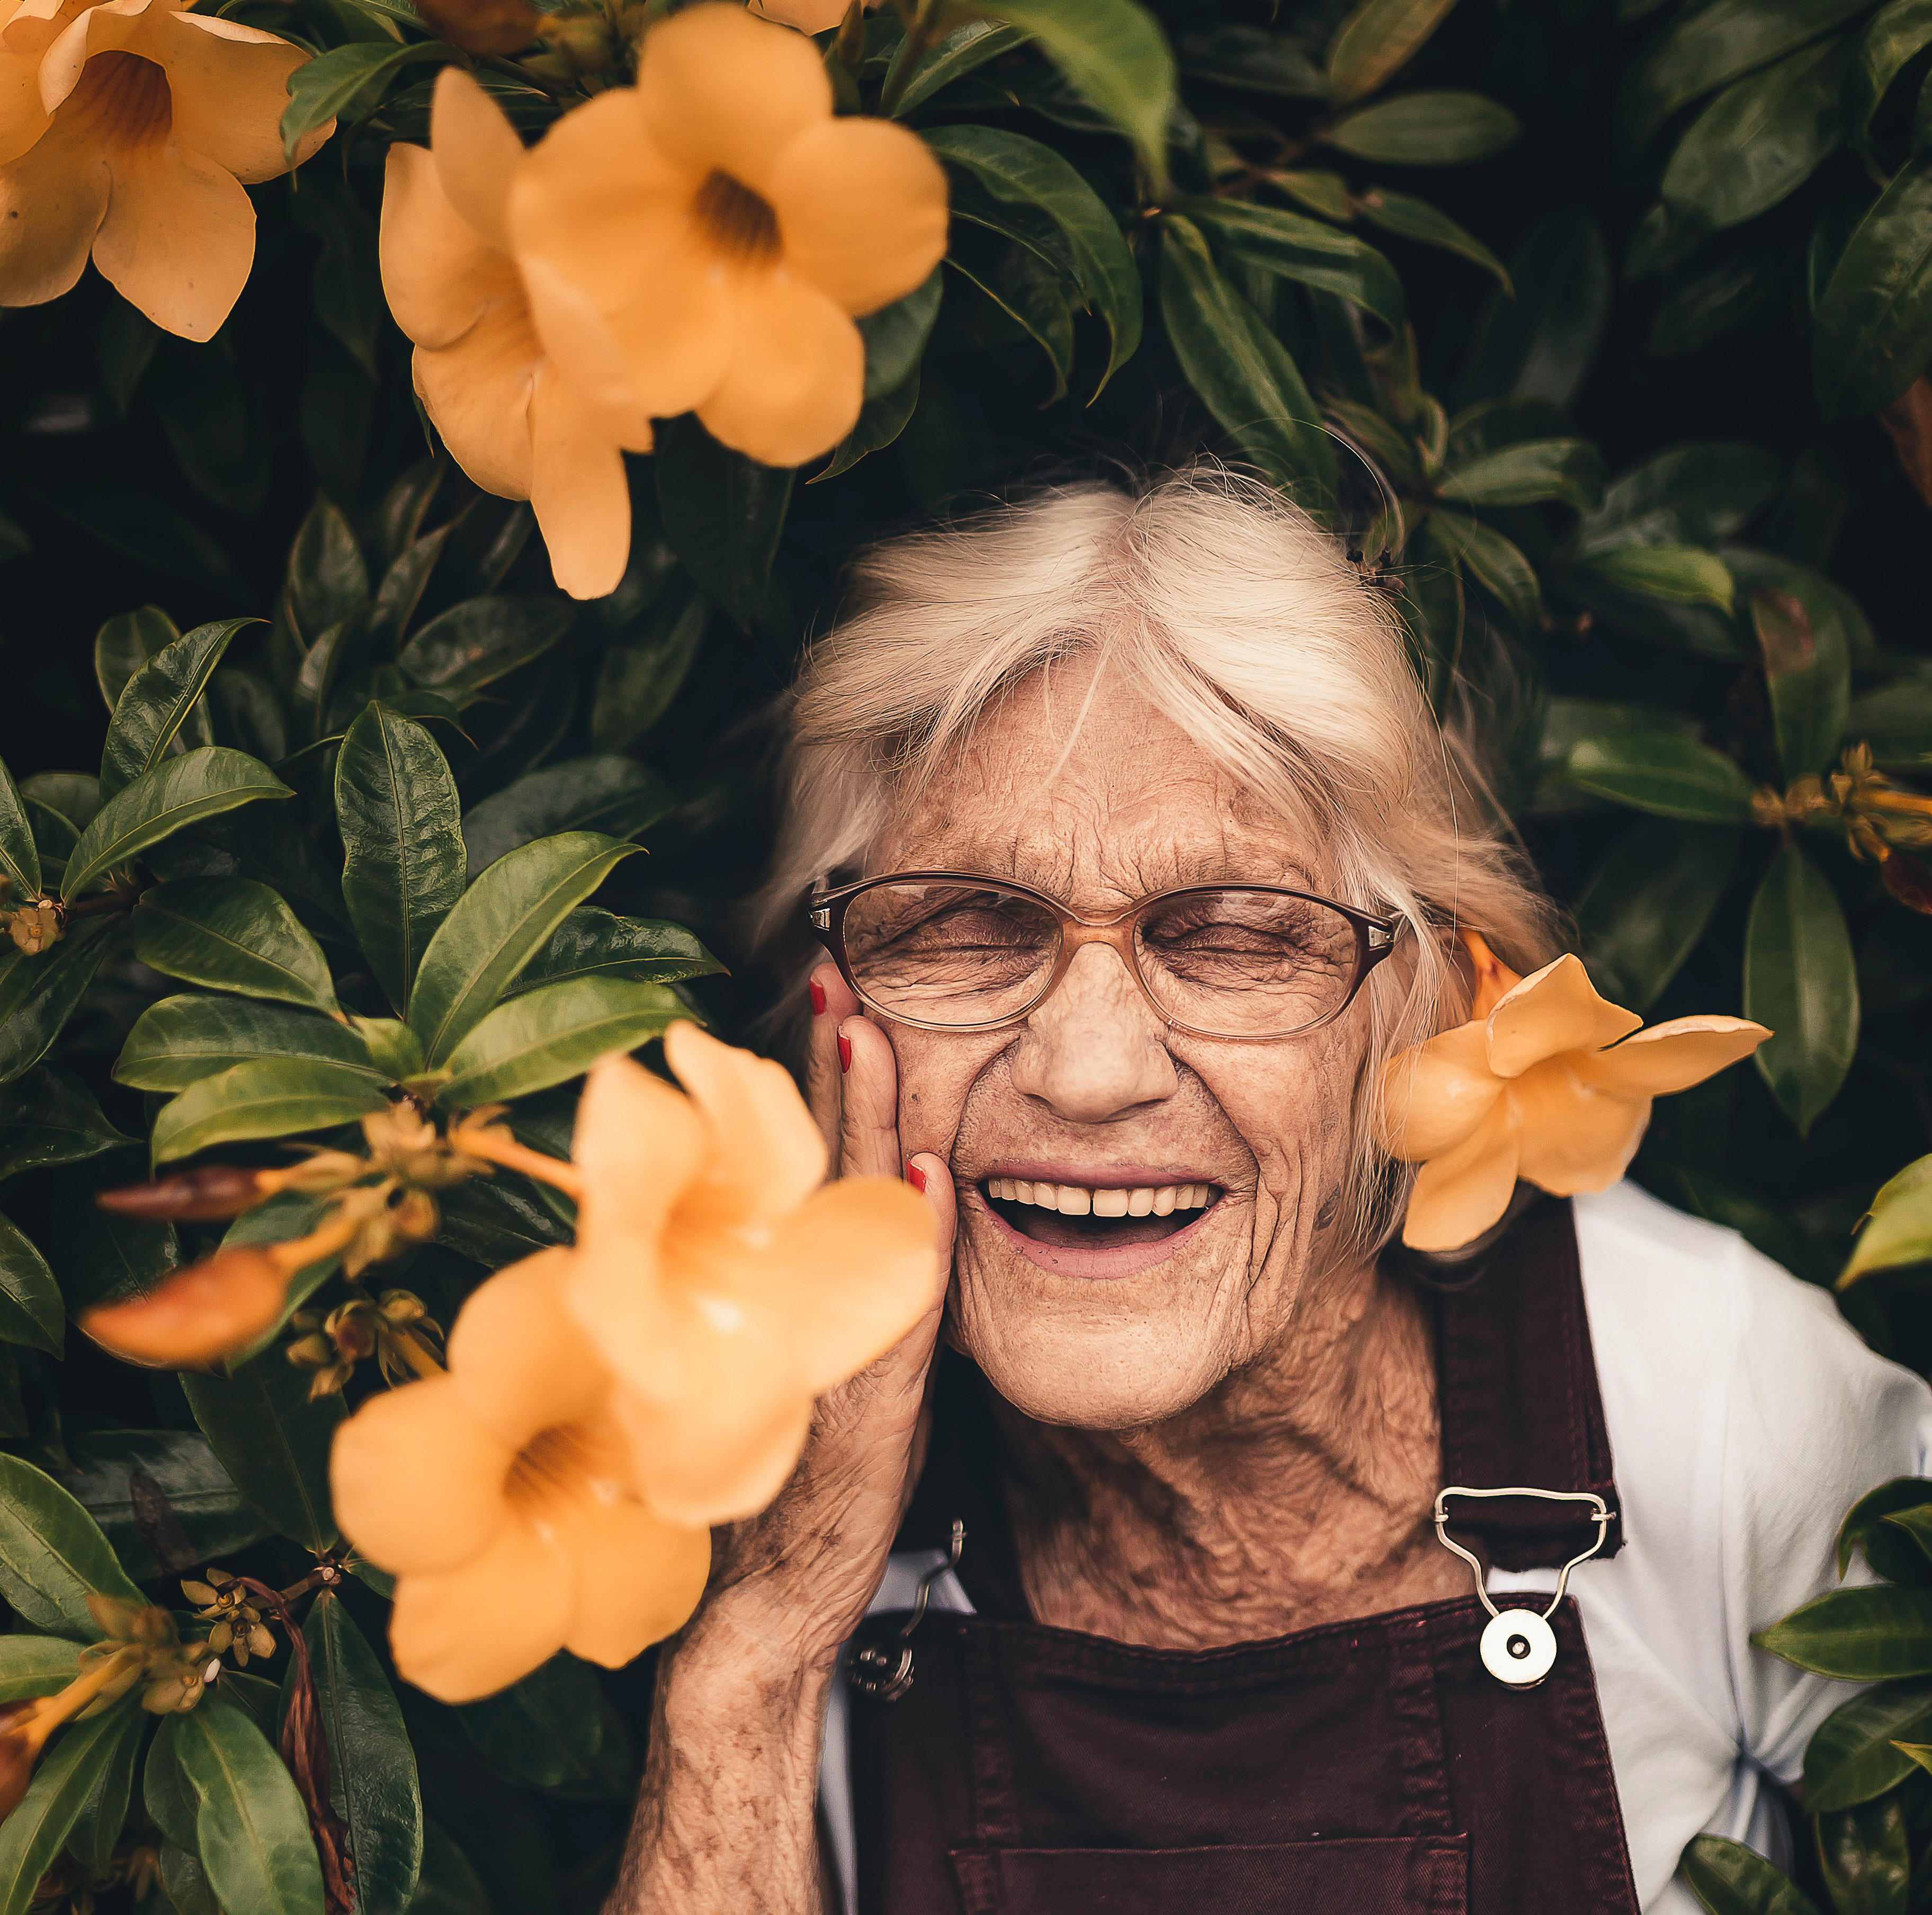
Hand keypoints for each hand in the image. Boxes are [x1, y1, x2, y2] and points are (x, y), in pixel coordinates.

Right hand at [691, 963, 954, 1669]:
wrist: (766, 1610)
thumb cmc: (794, 1489)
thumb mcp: (826, 1376)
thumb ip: (860, 1300)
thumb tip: (905, 1211)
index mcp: (798, 1293)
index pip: (813, 1168)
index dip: (823, 1087)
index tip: (837, 1005)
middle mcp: (804, 1306)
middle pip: (823, 1169)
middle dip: (832, 1075)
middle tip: (839, 983)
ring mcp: (825, 1349)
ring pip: (847, 1215)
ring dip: (861, 1126)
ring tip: (867, 1037)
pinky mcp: (864, 1404)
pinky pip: (896, 1304)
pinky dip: (912, 1238)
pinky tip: (928, 1176)